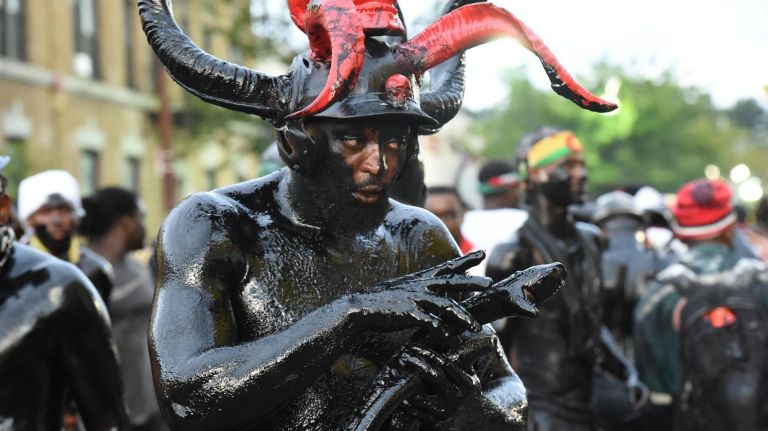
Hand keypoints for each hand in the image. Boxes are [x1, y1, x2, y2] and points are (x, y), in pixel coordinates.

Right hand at [347, 252, 491, 341]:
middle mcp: (420, 285)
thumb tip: (436, 294)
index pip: (447, 266)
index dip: (465, 260)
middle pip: (451, 281)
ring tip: (476, 327)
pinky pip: (431, 323)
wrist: (359, 307)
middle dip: (471, 282)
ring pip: (445, 305)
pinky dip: (443, 332)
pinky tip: (453, 340)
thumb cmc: (383, 302)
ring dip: (462, 317)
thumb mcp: (405, 290)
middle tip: (490, 283)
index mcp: (420, 279)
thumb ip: (421, 290)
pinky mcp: (408, 313)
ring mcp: (415, 298)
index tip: (482, 252)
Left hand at [397, 345, 480, 423]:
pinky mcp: (434, 422)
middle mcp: (459, 400)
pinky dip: (405, 402)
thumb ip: (459, 355)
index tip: (417, 345)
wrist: (470, 416)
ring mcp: (446, 413)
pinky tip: (398, 391)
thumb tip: (450, 327)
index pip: (448, 364)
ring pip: (423, 398)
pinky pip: (415, 413)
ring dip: (408, 385)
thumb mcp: (466, 372)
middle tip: (406, 355)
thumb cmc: (462, 386)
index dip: (431, 354)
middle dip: (420, 364)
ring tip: (398, 371)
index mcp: (469, 385)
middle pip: (436, 377)